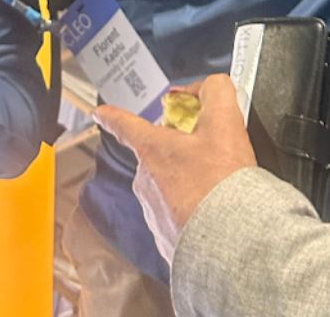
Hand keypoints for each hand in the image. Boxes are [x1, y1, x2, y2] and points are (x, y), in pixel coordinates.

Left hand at [93, 74, 257, 264]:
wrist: (229, 242)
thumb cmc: (221, 186)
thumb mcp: (226, 126)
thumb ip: (217, 94)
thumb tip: (211, 86)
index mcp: (152, 149)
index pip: (125, 124)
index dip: (114, 115)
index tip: (101, 112)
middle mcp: (145, 180)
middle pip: (158, 155)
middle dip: (180, 152)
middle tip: (211, 155)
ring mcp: (153, 211)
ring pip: (169, 186)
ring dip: (190, 184)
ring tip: (219, 189)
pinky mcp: (166, 237)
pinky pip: (178, 216)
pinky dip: (195, 211)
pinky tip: (216, 212)